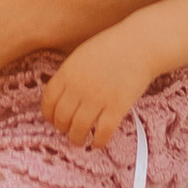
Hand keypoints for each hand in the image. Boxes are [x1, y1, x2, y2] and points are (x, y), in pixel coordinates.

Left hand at [42, 25, 156, 151]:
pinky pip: (102, 132)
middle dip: (62, 128)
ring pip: (78, 129)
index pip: (48, 101)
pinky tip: (97, 142)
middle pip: (62, 118)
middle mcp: (79, 87)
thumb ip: (68, 75)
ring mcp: (98, 98)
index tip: (53, 120)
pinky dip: (97, 141)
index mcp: (67, 73)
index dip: (48, 115)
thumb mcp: (81, 55)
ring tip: (80, 140)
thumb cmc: (111, 47)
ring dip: (76, 139)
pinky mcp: (117, 107)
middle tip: (67, 131)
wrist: (139, 44)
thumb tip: (60, 97)